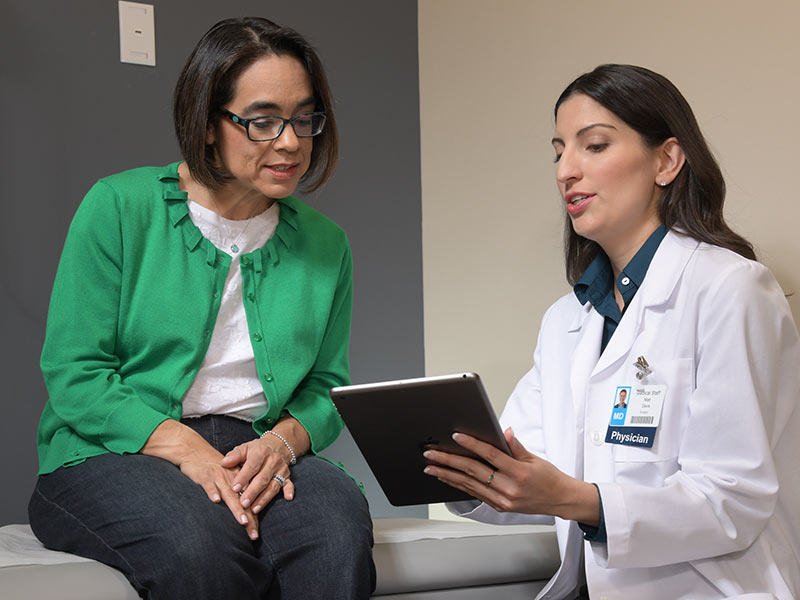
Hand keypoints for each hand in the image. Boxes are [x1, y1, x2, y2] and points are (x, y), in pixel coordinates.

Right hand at [141, 419, 260, 538]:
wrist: (195, 451)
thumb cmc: (212, 468)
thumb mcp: (226, 477)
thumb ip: (234, 492)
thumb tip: (242, 514)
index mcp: (238, 481)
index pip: (248, 502)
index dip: (252, 518)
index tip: (255, 534)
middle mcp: (231, 480)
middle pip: (242, 501)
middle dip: (248, 518)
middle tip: (253, 534)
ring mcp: (218, 478)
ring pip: (229, 494)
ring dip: (236, 508)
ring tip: (242, 521)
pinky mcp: (204, 476)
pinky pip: (209, 485)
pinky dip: (212, 492)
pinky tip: (216, 501)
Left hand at [221, 438, 294, 513]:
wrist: (277, 445)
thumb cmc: (256, 450)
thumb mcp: (245, 448)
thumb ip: (234, 456)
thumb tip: (224, 463)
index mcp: (261, 452)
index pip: (252, 466)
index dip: (243, 477)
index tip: (234, 488)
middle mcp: (273, 460)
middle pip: (263, 478)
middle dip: (252, 492)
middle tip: (243, 504)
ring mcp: (281, 469)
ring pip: (273, 485)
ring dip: (264, 498)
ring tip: (254, 510)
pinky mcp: (287, 476)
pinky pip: (289, 484)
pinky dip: (289, 491)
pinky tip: (288, 498)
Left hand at [423, 427, 599, 524]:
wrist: (560, 500)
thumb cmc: (549, 477)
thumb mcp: (534, 458)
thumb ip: (516, 446)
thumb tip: (504, 431)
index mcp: (519, 472)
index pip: (490, 455)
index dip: (472, 444)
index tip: (456, 436)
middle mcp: (509, 488)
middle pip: (473, 471)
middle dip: (449, 461)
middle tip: (431, 454)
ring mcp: (503, 500)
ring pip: (469, 485)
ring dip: (447, 474)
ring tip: (431, 466)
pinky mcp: (499, 507)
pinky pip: (475, 494)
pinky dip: (458, 485)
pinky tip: (447, 478)